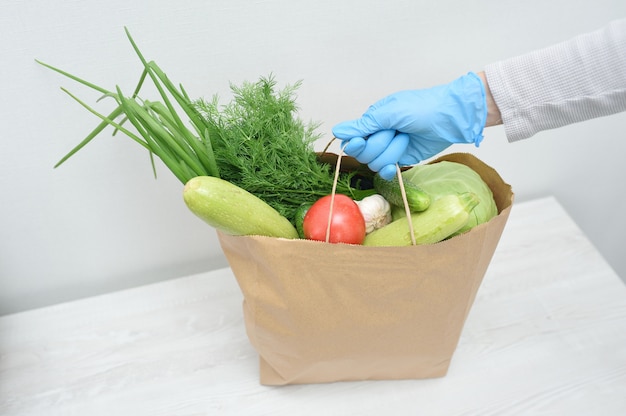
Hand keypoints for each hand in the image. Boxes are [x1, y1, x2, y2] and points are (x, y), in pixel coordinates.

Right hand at [332, 72, 486, 179]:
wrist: (449, 118)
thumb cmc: (421, 108)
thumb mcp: (389, 112)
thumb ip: (363, 125)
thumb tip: (337, 131)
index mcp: (372, 121)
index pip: (352, 140)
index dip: (356, 144)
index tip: (363, 141)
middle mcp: (378, 136)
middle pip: (363, 154)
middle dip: (379, 145)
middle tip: (395, 133)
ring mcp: (389, 149)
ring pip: (375, 163)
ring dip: (391, 152)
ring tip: (405, 138)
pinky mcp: (400, 160)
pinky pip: (385, 171)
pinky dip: (389, 169)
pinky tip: (395, 165)